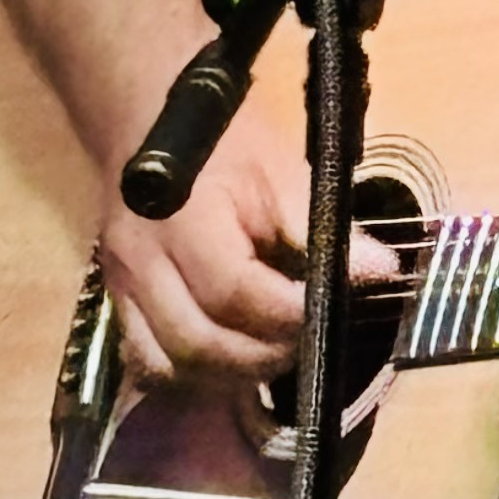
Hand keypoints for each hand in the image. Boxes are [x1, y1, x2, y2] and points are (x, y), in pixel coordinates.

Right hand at [97, 116, 394, 385]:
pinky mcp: (118, 305)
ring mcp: (122, 288)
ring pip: (168, 366)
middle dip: (262, 356)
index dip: (287, 316)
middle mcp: (141, 263)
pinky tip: (232, 363)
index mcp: (182, 221)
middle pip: (198, 343)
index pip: (233, 292)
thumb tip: (381, 271)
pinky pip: (149, 365)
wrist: (151, 122)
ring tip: (273, 353)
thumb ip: (323, 227)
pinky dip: (195, 376)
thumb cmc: (224, 144)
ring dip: (228, 375)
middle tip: (306, 343)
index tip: (329, 313)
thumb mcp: (281, 171)